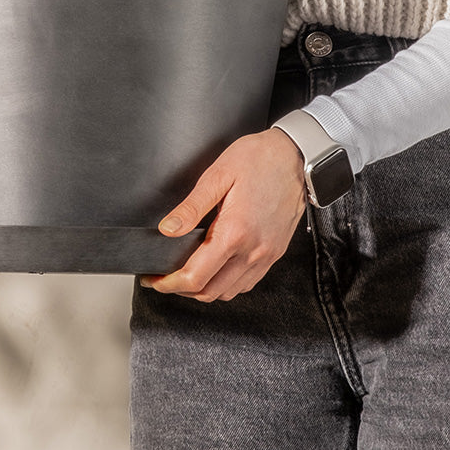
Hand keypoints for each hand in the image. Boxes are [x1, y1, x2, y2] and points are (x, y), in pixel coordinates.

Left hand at [140, 128, 304, 302]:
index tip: (154, 280)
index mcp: (235, 233)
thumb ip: (191, 207)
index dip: (169, 283)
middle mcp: (253, 251)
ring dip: (204, 289)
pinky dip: (226, 284)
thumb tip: (167, 229)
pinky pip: (247, 283)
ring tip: (186, 273)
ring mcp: (266, 255)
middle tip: (164, 277)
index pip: (195, 276)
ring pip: (229, 292)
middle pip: (210, 292)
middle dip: (181, 290)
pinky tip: (216, 268)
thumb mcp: (218, 175)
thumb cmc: (258, 159)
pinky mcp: (275, 253)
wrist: (296, 156)